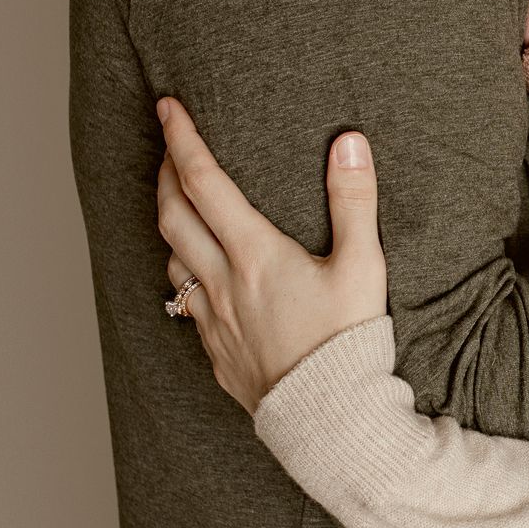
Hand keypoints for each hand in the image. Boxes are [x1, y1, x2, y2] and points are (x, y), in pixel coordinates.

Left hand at [156, 97, 388, 412]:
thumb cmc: (348, 341)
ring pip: (171, 259)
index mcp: (254, 254)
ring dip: (170, 223)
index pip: (204, 182)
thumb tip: (349, 141)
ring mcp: (213, 320)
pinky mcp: (216, 351)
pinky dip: (184, 271)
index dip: (182, 140)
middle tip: (169, 146)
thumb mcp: (363, 265)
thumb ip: (354, 199)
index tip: (167, 107)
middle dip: (165, 173)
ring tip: (181, 204)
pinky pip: (184, 302)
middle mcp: (222, 283)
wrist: (328, 421)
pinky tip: (200, 274)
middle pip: (172, 215)